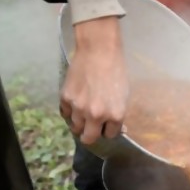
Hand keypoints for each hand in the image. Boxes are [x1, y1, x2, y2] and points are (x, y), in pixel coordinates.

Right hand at [60, 16, 130, 144]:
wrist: (99, 50)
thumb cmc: (116, 70)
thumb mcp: (124, 95)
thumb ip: (118, 114)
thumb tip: (117, 129)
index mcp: (115, 115)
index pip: (110, 135)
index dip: (109, 129)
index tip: (108, 123)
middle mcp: (96, 116)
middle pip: (89, 138)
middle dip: (91, 134)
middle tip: (92, 127)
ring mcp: (79, 108)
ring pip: (76, 128)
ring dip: (80, 123)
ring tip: (83, 112)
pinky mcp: (65, 99)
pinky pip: (65, 114)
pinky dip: (70, 112)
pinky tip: (75, 103)